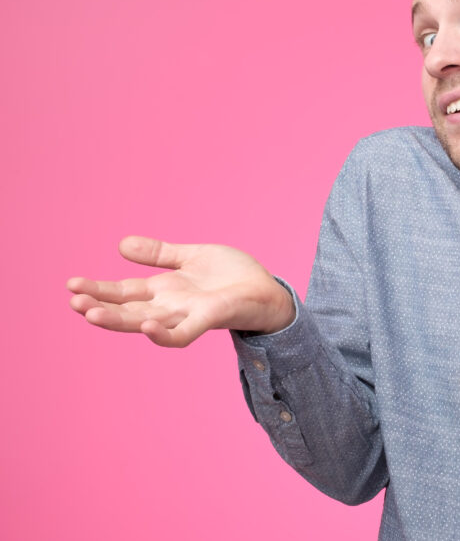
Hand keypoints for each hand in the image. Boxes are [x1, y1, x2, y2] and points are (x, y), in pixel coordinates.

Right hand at [68, 236, 295, 347]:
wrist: (268, 291)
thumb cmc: (233, 276)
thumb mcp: (191, 257)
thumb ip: (160, 253)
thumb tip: (121, 245)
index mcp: (165, 289)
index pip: (124, 291)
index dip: (98, 289)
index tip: (70, 285)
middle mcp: (171, 306)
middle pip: (127, 309)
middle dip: (99, 307)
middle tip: (73, 301)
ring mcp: (188, 314)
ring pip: (146, 322)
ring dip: (119, 320)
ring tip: (91, 314)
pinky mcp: (209, 318)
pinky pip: (182, 333)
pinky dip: (163, 334)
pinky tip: (145, 325)